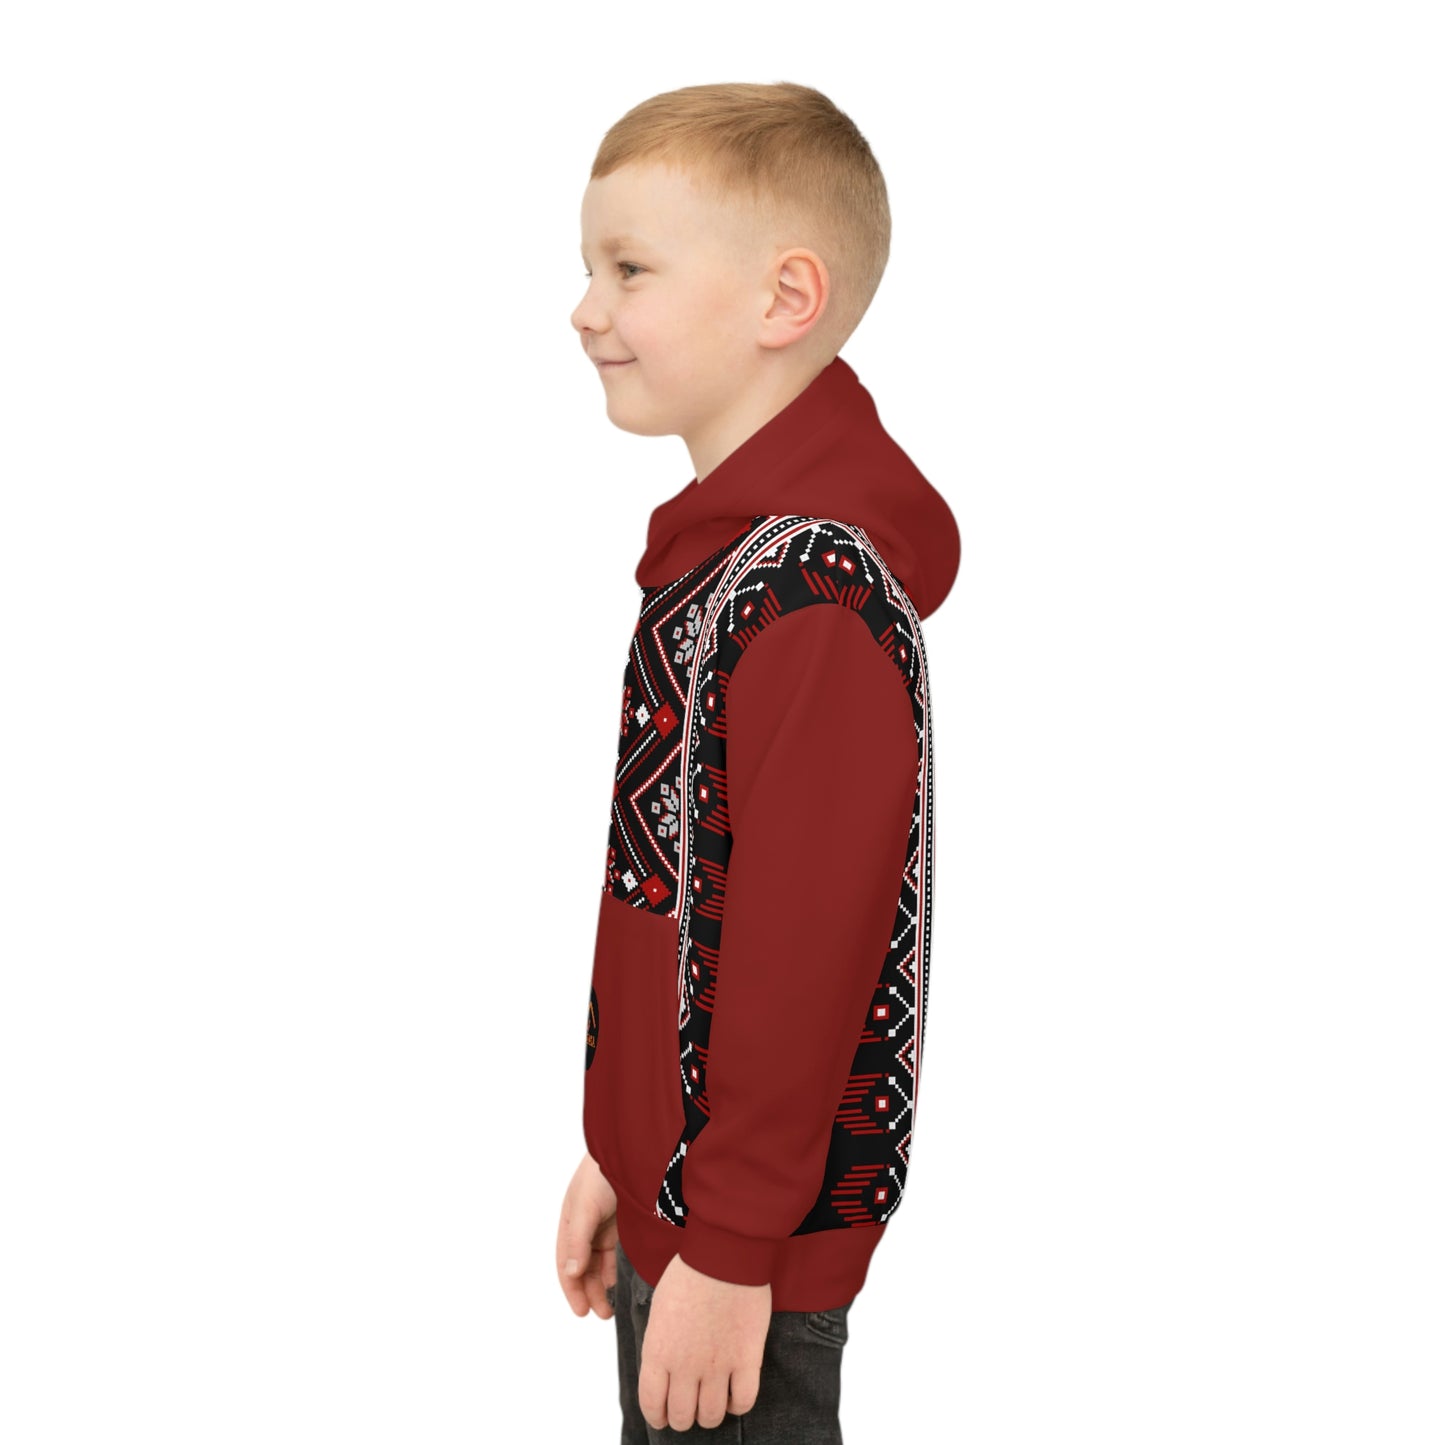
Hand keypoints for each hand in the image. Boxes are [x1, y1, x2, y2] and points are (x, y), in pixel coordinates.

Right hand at [556, 1151, 618, 1319]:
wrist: (633, 1148)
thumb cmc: (602, 1172)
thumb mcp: (586, 1207)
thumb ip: (578, 1241)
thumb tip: (571, 1273)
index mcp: (570, 1221)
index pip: (566, 1262)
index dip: (572, 1288)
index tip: (581, 1311)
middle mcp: (585, 1225)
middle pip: (582, 1266)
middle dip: (589, 1291)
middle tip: (601, 1314)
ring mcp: (604, 1224)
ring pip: (599, 1262)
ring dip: (602, 1284)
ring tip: (611, 1305)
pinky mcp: (623, 1223)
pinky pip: (615, 1252)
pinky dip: (615, 1269)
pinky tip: (618, 1281)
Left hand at [638, 1253, 771, 1430]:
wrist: (723, 1253)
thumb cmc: (689, 1272)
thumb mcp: (659, 1309)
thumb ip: (660, 1344)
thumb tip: (663, 1367)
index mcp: (658, 1351)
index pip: (652, 1405)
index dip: (657, 1416)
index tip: (663, 1415)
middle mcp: (685, 1366)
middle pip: (682, 1417)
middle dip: (684, 1416)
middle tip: (690, 1404)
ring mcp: (717, 1365)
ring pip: (712, 1415)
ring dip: (711, 1413)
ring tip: (713, 1399)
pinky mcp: (747, 1359)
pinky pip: (744, 1401)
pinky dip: (739, 1404)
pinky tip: (736, 1391)